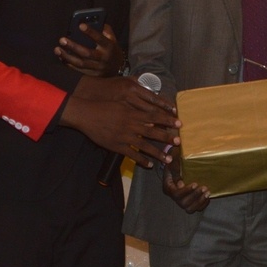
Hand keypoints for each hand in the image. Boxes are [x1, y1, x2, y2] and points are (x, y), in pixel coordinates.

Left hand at [54, 24, 123, 76]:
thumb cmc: (112, 49)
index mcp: (109, 47)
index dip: (90, 32)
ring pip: (80, 63)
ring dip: (67, 56)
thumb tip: (94, 22)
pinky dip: (68, 64)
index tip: (80, 25)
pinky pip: (78, 70)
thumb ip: (105, 30)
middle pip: (87, 53)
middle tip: (62, 39)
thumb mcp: (113, 39)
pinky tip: (61, 57)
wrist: (118, 67)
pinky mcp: (92, 74)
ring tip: (57, 49)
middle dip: (73, 46)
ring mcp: (97, 68)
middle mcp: (103, 58)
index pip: (100, 38)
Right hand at [61, 76, 180, 167]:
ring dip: (158, 153)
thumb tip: (148, 105)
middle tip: (179, 142)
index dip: (167, 120)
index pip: (155, 117)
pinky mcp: (117, 146)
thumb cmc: (104, 106)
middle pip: (153, 132)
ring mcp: (124, 137)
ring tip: (168, 159)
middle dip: (167, 137)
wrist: (87, 114)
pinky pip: (132, 155)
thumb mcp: (122, 102)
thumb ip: (135, 105)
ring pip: (145, 146)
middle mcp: (131, 125)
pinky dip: (141, 160)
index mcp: (133, 113)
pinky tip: (149, 165)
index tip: (179, 123)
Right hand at [162, 151, 209, 212]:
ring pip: (189, 209)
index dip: (186, 191)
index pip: (176, 194)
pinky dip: (203, 204)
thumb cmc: (175, 162)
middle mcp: (174, 197)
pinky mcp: (190, 203)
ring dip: (199, 202)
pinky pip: (196, 209)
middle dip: (195, 196)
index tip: (195, 184)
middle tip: (204, 187)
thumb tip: (178, 176)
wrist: (178, 166)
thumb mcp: (173, 162)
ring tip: (207, 192)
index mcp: (168, 187)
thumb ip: (175, 167)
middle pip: (183, 203)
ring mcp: (182, 201)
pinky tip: (208, 197)